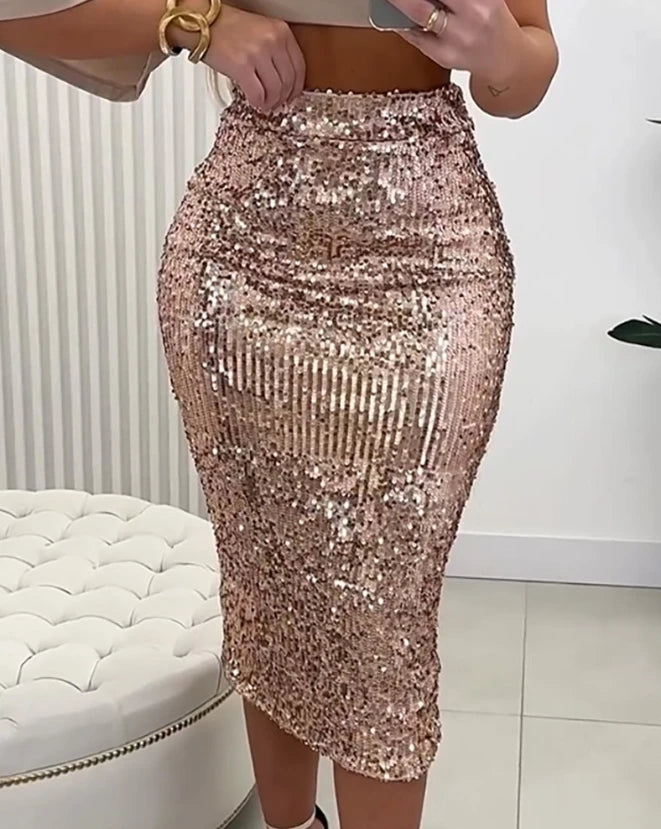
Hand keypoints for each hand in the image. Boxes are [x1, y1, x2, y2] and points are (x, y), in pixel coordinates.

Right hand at [200, 6, 305, 111]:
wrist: (203, 22)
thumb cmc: (228, 27)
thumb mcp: (261, 31)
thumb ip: (275, 52)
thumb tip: (284, 80)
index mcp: (280, 31)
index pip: (299, 67)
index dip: (297, 87)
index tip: (292, 95)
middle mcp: (272, 41)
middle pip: (288, 81)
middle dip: (283, 98)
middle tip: (277, 103)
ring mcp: (258, 53)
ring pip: (275, 91)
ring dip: (271, 103)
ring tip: (265, 104)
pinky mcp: (241, 66)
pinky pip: (257, 94)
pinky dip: (258, 103)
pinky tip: (255, 102)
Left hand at [387, 0, 523, 86]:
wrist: (503, 57)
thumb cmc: (490, 18)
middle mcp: (473, 14)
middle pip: (426, 0)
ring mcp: (457, 38)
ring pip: (418, 13)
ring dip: (398, 1)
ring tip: (388, 0)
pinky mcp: (444, 56)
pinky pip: (415, 35)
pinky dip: (402, 22)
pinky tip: (393, 14)